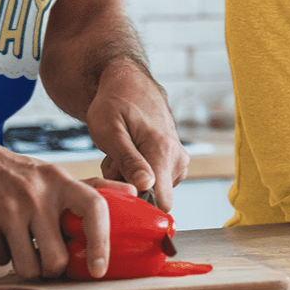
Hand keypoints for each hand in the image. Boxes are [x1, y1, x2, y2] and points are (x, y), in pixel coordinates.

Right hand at [0, 134, 133, 280]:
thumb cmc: (7, 169)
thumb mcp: (48, 172)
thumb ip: (86, 187)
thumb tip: (132, 192)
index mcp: (58, 180)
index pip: (95, 207)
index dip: (102, 242)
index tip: (99, 268)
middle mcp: (37, 193)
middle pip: (58, 257)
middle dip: (51, 266)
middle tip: (43, 252)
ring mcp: (9, 208)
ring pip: (30, 267)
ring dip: (24, 263)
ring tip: (18, 240)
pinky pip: (0, 260)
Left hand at [85, 59, 188, 210]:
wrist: (128, 82)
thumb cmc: (115, 102)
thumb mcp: (110, 130)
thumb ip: (129, 160)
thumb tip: (146, 187)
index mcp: (162, 151)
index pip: (162, 201)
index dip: (138, 206)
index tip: (120, 194)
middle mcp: (177, 158)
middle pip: (152, 197)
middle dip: (129, 186)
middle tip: (113, 160)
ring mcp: (179, 159)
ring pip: (153, 189)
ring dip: (132, 178)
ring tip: (119, 154)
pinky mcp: (176, 160)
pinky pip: (156, 180)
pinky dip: (139, 172)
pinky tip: (129, 154)